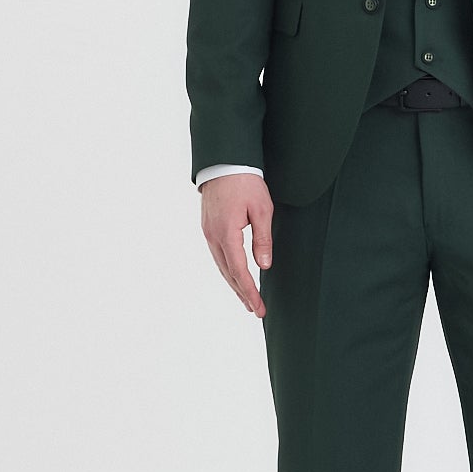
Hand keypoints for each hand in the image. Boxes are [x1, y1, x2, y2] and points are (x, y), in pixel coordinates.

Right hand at [199, 174, 274, 317]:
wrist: (224, 161)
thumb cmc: (246, 182)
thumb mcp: (262, 209)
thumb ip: (262, 239)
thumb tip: (264, 265)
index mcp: (226, 233)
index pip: (239, 270)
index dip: (250, 291)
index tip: (258, 307)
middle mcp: (213, 236)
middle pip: (227, 273)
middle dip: (242, 293)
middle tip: (255, 310)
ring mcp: (208, 232)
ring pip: (221, 265)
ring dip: (234, 283)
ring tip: (246, 298)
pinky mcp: (208, 227)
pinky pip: (218, 254)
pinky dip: (227, 269)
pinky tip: (235, 275)